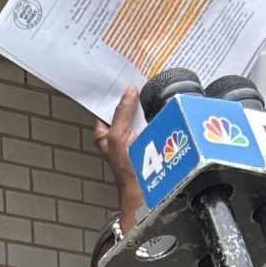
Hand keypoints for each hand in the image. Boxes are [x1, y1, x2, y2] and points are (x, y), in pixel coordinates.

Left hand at [91, 84, 144, 224]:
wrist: (145, 191)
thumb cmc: (126, 170)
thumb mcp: (117, 137)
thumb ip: (121, 113)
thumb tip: (128, 92)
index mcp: (104, 132)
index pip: (107, 105)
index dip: (113, 92)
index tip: (122, 76)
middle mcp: (117, 133)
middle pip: (124, 108)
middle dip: (132, 96)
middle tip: (139, 78)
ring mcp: (134, 136)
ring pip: (139, 113)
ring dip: (146, 104)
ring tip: (151, 87)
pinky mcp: (149, 138)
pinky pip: (152, 121)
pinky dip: (156, 113)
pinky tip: (161, 105)